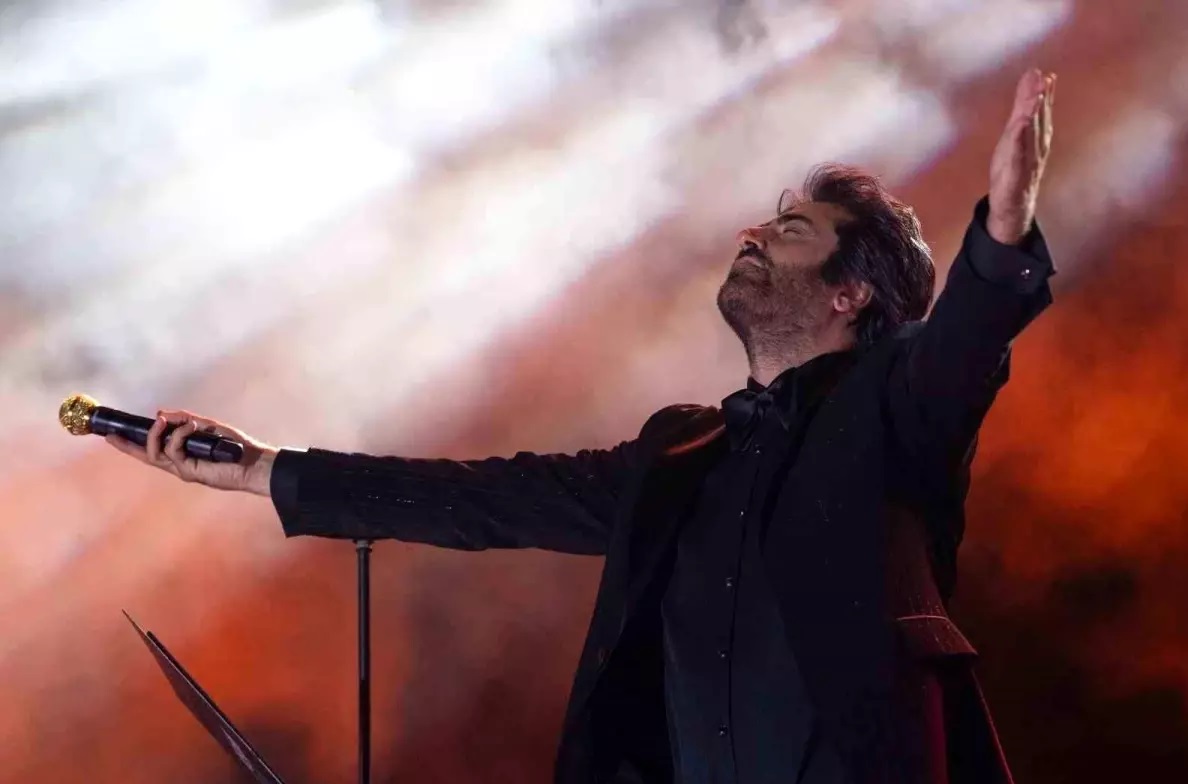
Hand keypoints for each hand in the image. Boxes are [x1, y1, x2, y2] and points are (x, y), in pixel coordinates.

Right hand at [105, 409, 278, 495]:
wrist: (254, 462)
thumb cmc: (234, 446)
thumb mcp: (208, 426)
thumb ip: (185, 420)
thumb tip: (161, 414)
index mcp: (181, 453)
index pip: (151, 448)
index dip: (131, 443)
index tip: (112, 434)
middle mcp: (178, 463)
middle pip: (145, 455)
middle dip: (127, 445)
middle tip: (113, 434)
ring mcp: (183, 469)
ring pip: (155, 454)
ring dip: (156, 434)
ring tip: (164, 421)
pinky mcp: (191, 471)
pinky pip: (175, 451)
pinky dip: (180, 435)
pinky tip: (192, 425)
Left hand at [987, 68, 1055, 244]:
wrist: (1014, 203)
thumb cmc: (1015, 165)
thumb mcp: (1015, 134)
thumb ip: (1022, 108)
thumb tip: (1032, 81)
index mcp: (1038, 137)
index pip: (1042, 112)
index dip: (1044, 94)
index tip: (1046, 75)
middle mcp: (1037, 147)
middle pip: (1038, 120)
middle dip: (1041, 99)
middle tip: (1042, 79)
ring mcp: (1027, 161)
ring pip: (1031, 136)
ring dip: (1034, 117)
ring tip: (1034, 98)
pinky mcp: (1016, 174)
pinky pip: (1018, 156)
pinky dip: (1020, 141)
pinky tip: (1019, 128)